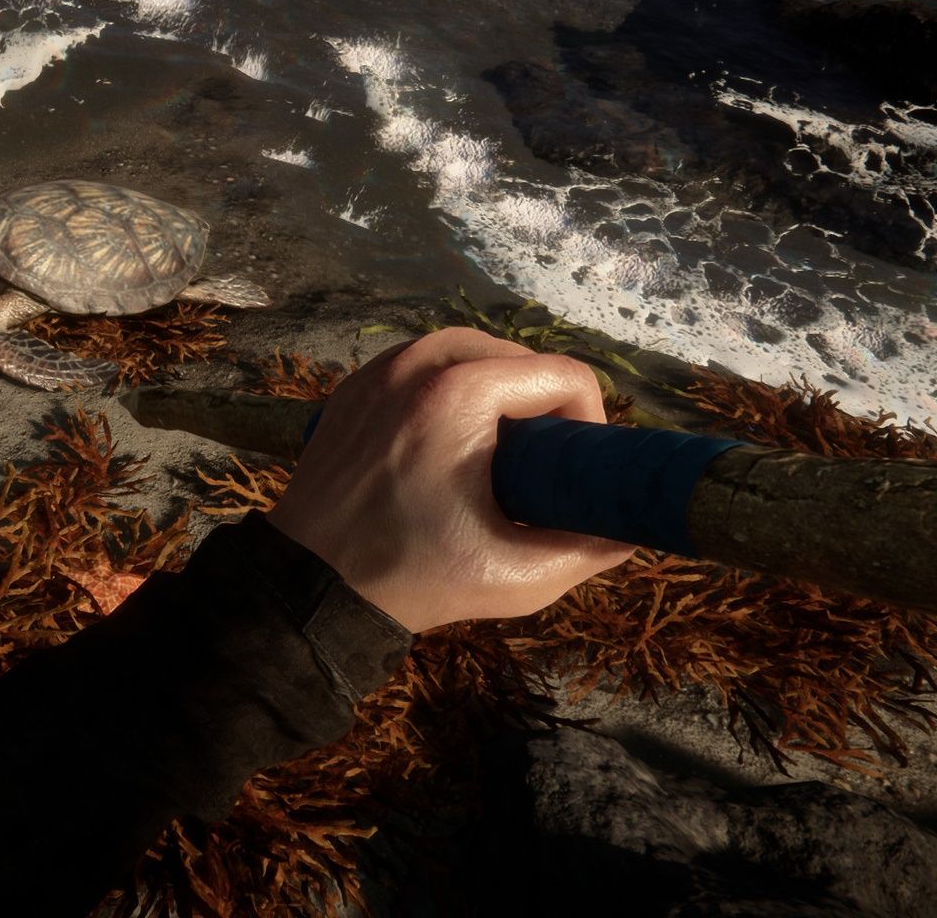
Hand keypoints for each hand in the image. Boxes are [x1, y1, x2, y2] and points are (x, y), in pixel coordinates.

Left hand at [264, 327, 635, 632]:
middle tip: (537, 468)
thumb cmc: (411, 576)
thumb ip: (588, 550)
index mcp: (460, 393)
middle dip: (543, 406)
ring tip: (497, 454)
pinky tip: (449, 442)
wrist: (308, 584)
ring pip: (470, 352)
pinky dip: (450, 389)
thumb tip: (628, 531)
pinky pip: (424, 365)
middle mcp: (418, 364)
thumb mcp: (515, 576)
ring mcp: (379, 369)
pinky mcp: (354, 385)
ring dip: (498, 392)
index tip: (573, 472)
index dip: (587, 423)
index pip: (562, 375)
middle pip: (518, 356)